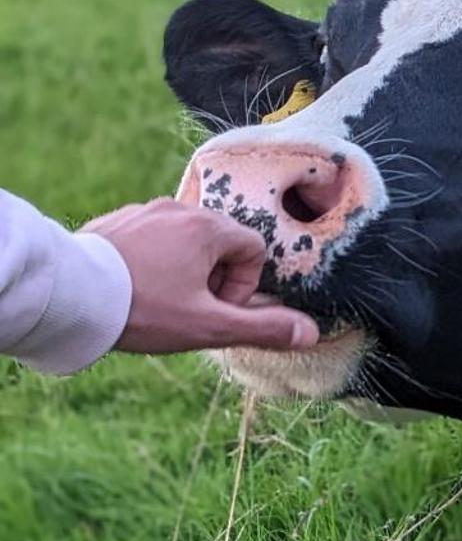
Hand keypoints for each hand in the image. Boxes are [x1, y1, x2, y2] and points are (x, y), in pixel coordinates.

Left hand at [83, 199, 319, 354]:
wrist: (72, 294)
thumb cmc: (144, 309)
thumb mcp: (208, 326)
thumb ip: (261, 328)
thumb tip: (310, 332)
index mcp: (207, 228)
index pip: (252, 248)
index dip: (243, 286)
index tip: (216, 308)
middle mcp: (178, 209)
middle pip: (219, 243)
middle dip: (213, 279)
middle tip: (187, 310)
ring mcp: (143, 211)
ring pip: (183, 242)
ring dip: (183, 271)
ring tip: (157, 302)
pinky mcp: (116, 221)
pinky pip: (150, 239)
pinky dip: (152, 263)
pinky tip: (133, 289)